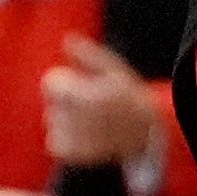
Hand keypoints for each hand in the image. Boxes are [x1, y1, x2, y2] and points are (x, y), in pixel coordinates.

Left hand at [41, 36, 165, 177]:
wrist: (146, 132)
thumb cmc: (129, 95)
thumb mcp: (115, 69)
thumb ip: (89, 55)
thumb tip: (67, 40)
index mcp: (88, 95)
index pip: (50, 83)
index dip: (61, 80)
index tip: (78, 83)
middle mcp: (80, 119)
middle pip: (51, 103)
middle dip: (65, 100)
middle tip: (89, 103)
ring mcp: (77, 139)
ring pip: (52, 122)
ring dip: (64, 119)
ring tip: (89, 119)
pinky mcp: (76, 155)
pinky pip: (54, 143)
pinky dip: (63, 139)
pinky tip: (83, 134)